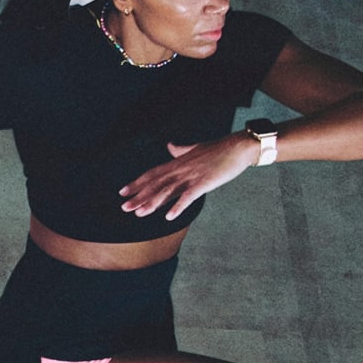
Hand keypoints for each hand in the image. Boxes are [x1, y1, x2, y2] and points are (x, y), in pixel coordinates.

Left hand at [119, 135, 254, 220]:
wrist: (239, 146)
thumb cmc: (219, 148)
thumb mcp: (196, 148)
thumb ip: (181, 149)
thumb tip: (169, 146)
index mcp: (178, 162)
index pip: (152, 173)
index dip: (137, 183)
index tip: (122, 192)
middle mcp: (181, 169)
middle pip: (155, 183)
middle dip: (139, 196)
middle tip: (124, 207)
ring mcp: (192, 176)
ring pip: (167, 191)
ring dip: (153, 202)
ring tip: (139, 213)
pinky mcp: (204, 183)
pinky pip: (189, 196)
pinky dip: (178, 206)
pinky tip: (169, 217)